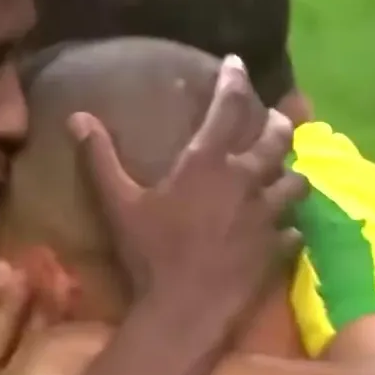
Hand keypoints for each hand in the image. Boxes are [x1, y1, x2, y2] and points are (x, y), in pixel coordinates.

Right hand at [68, 54, 307, 328]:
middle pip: (276, 138)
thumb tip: (78, 118)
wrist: (184, 311)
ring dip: (291, 173)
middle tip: (274, 118)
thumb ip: (101, 159)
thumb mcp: (118, 204)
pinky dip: (290, 226)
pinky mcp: (278, 249)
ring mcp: (267, 216)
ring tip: (286, 172)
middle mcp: (246, 180)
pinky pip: (295, 230)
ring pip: (296, 181)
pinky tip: (285, 229)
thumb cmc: (149, 255)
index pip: (228, 107)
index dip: (234, 81)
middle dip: (278, 122)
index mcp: (208, 163)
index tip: (237, 64)